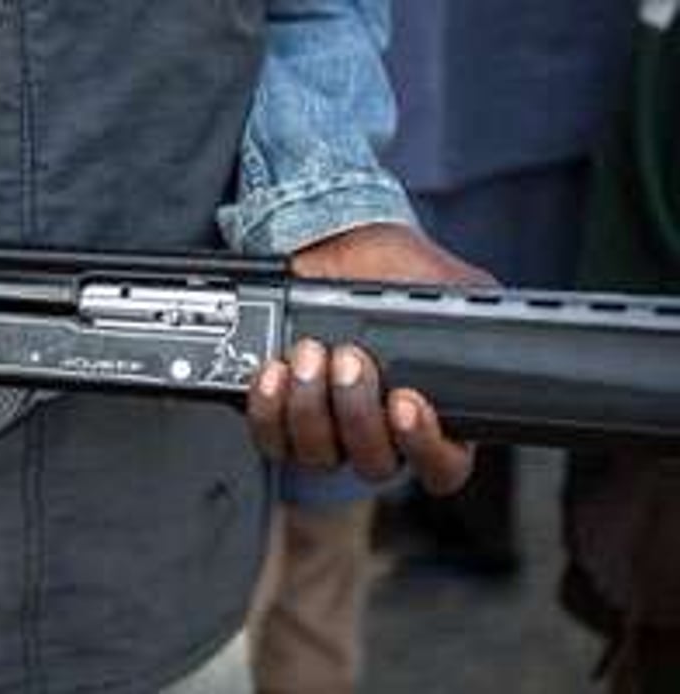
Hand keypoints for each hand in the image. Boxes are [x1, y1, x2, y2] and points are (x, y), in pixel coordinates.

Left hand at [246, 224, 495, 494]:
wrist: (340, 252)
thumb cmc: (395, 273)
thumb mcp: (447, 285)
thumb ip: (472, 310)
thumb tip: (482, 316)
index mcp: (435, 417)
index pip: (442, 467)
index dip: (425, 447)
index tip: (407, 403)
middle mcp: (380, 435)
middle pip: (373, 462)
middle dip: (357, 412)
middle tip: (350, 359)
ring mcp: (329, 434)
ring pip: (318, 454)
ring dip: (310, 406)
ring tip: (310, 352)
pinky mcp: (283, 420)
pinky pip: (272, 438)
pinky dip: (269, 409)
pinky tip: (274, 371)